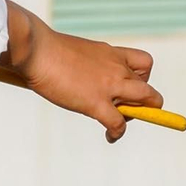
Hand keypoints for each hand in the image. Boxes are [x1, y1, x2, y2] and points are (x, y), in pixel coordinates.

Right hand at [0, 1, 161, 142]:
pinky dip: (117, 133)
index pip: (144, 63)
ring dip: (139, 115)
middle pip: (149, 87)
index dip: (142, 79)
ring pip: (147, 100)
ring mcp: (109, 85)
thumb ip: (86, 65)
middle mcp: (116, 68)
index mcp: (111, 54)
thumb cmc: (46, 49)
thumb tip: (76, 76)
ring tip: (120, 122)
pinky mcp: (96, 103)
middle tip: (124, 108)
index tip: (127, 87)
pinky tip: (110, 136)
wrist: (37, 50)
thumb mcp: (76, 52)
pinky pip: (118, 123)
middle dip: (144, 102)